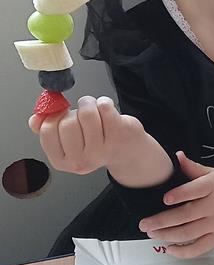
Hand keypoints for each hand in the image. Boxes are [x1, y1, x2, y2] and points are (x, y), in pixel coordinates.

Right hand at [28, 95, 162, 179]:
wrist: (126, 150)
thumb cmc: (94, 141)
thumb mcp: (68, 140)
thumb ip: (47, 129)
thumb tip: (35, 119)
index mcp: (62, 162)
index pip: (47, 130)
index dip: (54, 116)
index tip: (61, 114)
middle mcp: (81, 161)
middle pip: (66, 122)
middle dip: (72, 111)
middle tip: (81, 115)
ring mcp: (101, 150)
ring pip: (86, 112)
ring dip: (89, 103)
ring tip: (94, 111)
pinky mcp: (118, 136)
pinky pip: (104, 106)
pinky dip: (104, 102)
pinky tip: (108, 112)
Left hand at [138, 151, 213, 257]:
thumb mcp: (212, 173)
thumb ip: (192, 168)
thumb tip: (177, 156)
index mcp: (212, 187)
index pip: (195, 190)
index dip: (180, 195)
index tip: (164, 198)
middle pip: (186, 216)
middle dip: (162, 221)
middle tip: (144, 224)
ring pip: (189, 234)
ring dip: (167, 235)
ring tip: (151, 233)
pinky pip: (199, 248)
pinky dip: (183, 252)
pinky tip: (169, 249)